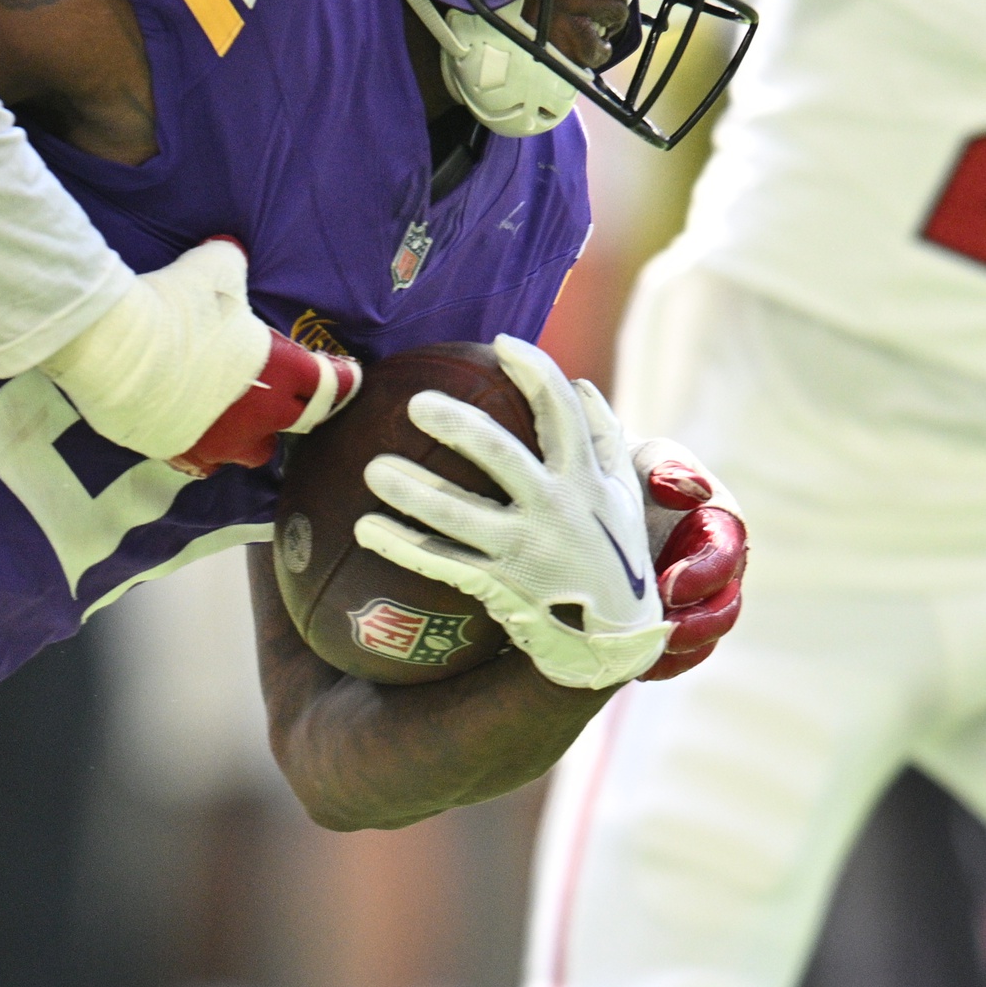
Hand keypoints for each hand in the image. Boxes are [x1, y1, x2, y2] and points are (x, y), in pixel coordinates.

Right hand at [41, 237, 359, 470]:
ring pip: (251, 451)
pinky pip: (200, 458)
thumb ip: (232, 262)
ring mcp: (218, 441)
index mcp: (281, 372)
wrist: (115, 345)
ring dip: (250, 434)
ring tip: (233, 417)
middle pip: (299, 422)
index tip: (347, 374)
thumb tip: (231, 249)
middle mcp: (259, 416)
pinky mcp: (178, 452)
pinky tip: (185, 425)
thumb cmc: (175, 303)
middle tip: (291, 393)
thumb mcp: (215, 267)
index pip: (333, 382)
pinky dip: (199, 443)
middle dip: (299, 407)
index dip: (343, 376)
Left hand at [355, 335, 666, 689]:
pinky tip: (365, 527)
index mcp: (585, 478)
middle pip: (500, 455)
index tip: (501, 344)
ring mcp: (525, 549)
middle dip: (457, 426)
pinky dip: (402, 545)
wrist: (616, 641)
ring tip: (373, 468)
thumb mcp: (621, 495)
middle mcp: (556, 508)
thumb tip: (580, 385)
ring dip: (412, 490)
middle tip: (415, 402)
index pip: (562, 413)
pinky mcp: (500, 585)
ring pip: (458, 514)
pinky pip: (441, 562)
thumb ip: (604, 439)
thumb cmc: (612, 552)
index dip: (534, 373)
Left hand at [631, 439, 746, 679]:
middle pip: (723, 608)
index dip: (704, 575)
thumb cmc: (622, 467)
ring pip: (701, 638)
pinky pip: (675, 654)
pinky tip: (630, 669)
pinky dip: (658, 663)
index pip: (726, 555)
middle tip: (661, 636)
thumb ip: (666, 468)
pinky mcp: (667, 620)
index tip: (668, 588)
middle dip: (697, 626)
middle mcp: (715, 567)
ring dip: (678, 652)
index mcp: (717, 525)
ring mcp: (693, 599)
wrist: (584, 491)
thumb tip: (690, 490)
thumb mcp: (642, 458)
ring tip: (643, 659)